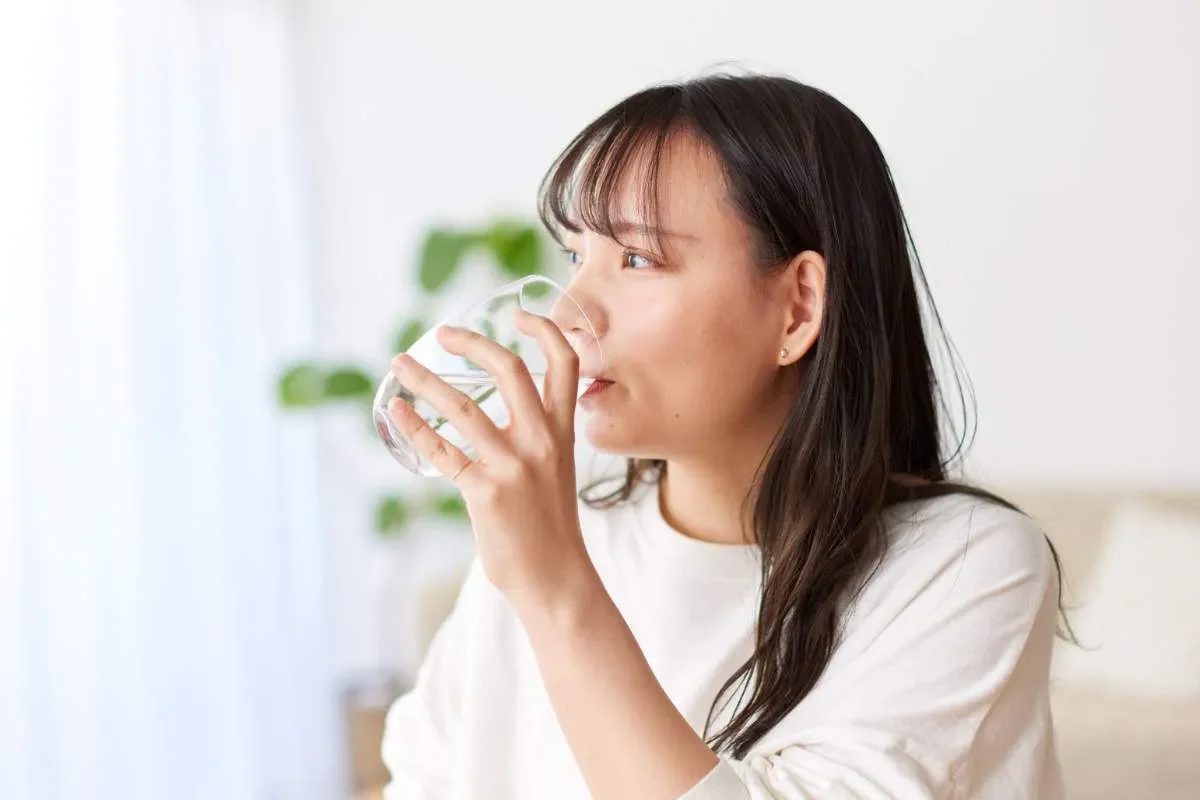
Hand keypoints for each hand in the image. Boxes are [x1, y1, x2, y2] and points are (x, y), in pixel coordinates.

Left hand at [387, 308, 594, 610]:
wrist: (556, 578)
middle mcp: (542, 441)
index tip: (515, 313)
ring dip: (424, 380)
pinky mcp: (485, 493)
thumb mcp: (555, 471)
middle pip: (510, 369)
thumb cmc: (549, 527)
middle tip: (441, 332)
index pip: (563, 363)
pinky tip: (396, 413)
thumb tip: (485, 421)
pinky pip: (441, 451)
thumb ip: (533, 441)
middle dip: (472, 343)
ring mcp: (513, 466)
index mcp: (563, 432)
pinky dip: (414, 427)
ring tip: (399, 366)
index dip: (542, 329)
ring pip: (464, 407)